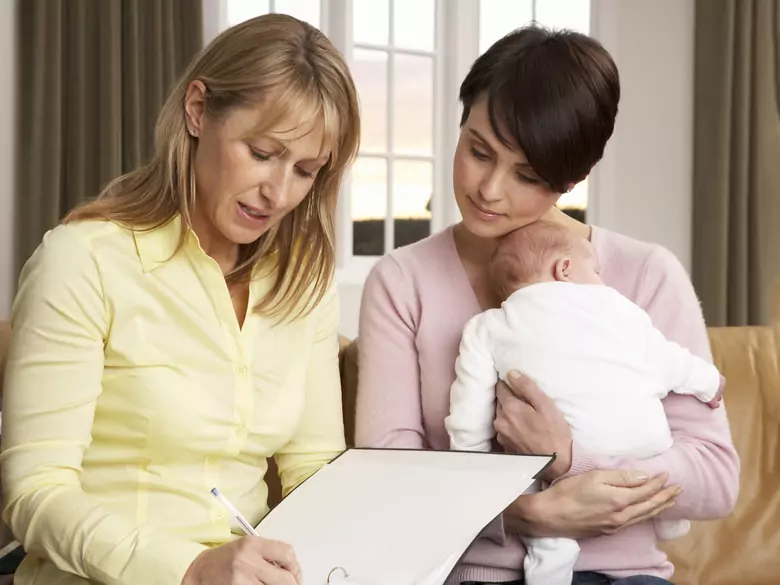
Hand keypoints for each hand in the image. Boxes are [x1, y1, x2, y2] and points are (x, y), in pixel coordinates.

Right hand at [181, 536, 301, 584]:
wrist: (200, 571)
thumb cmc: (225, 559)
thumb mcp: (247, 547)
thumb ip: (269, 554)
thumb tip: (292, 570)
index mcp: (252, 545)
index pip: (287, 554)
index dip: (296, 567)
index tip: (295, 575)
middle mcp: (247, 562)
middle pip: (285, 579)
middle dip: (291, 584)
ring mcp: (241, 581)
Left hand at [493, 370, 572, 479]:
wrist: (557, 465)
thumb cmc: (554, 433)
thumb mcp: (545, 405)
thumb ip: (527, 387)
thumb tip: (511, 373)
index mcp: (509, 408)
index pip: (500, 388)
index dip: (508, 383)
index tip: (515, 383)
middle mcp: (500, 421)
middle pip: (500, 403)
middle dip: (509, 399)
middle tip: (524, 401)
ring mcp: (501, 436)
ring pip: (501, 417)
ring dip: (510, 414)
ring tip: (525, 416)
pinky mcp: (505, 447)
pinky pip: (504, 430)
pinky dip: (511, 427)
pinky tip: (524, 430)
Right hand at [504, 469, 680, 538]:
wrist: (549, 516)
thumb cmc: (568, 492)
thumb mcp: (594, 477)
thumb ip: (620, 477)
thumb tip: (644, 477)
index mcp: (619, 501)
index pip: (646, 491)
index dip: (658, 483)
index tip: (667, 474)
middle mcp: (621, 516)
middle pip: (650, 506)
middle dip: (666, 497)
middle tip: (679, 489)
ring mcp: (615, 526)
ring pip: (644, 517)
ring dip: (659, 508)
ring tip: (670, 501)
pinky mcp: (607, 530)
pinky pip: (635, 522)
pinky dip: (646, 515)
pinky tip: (647, 512)